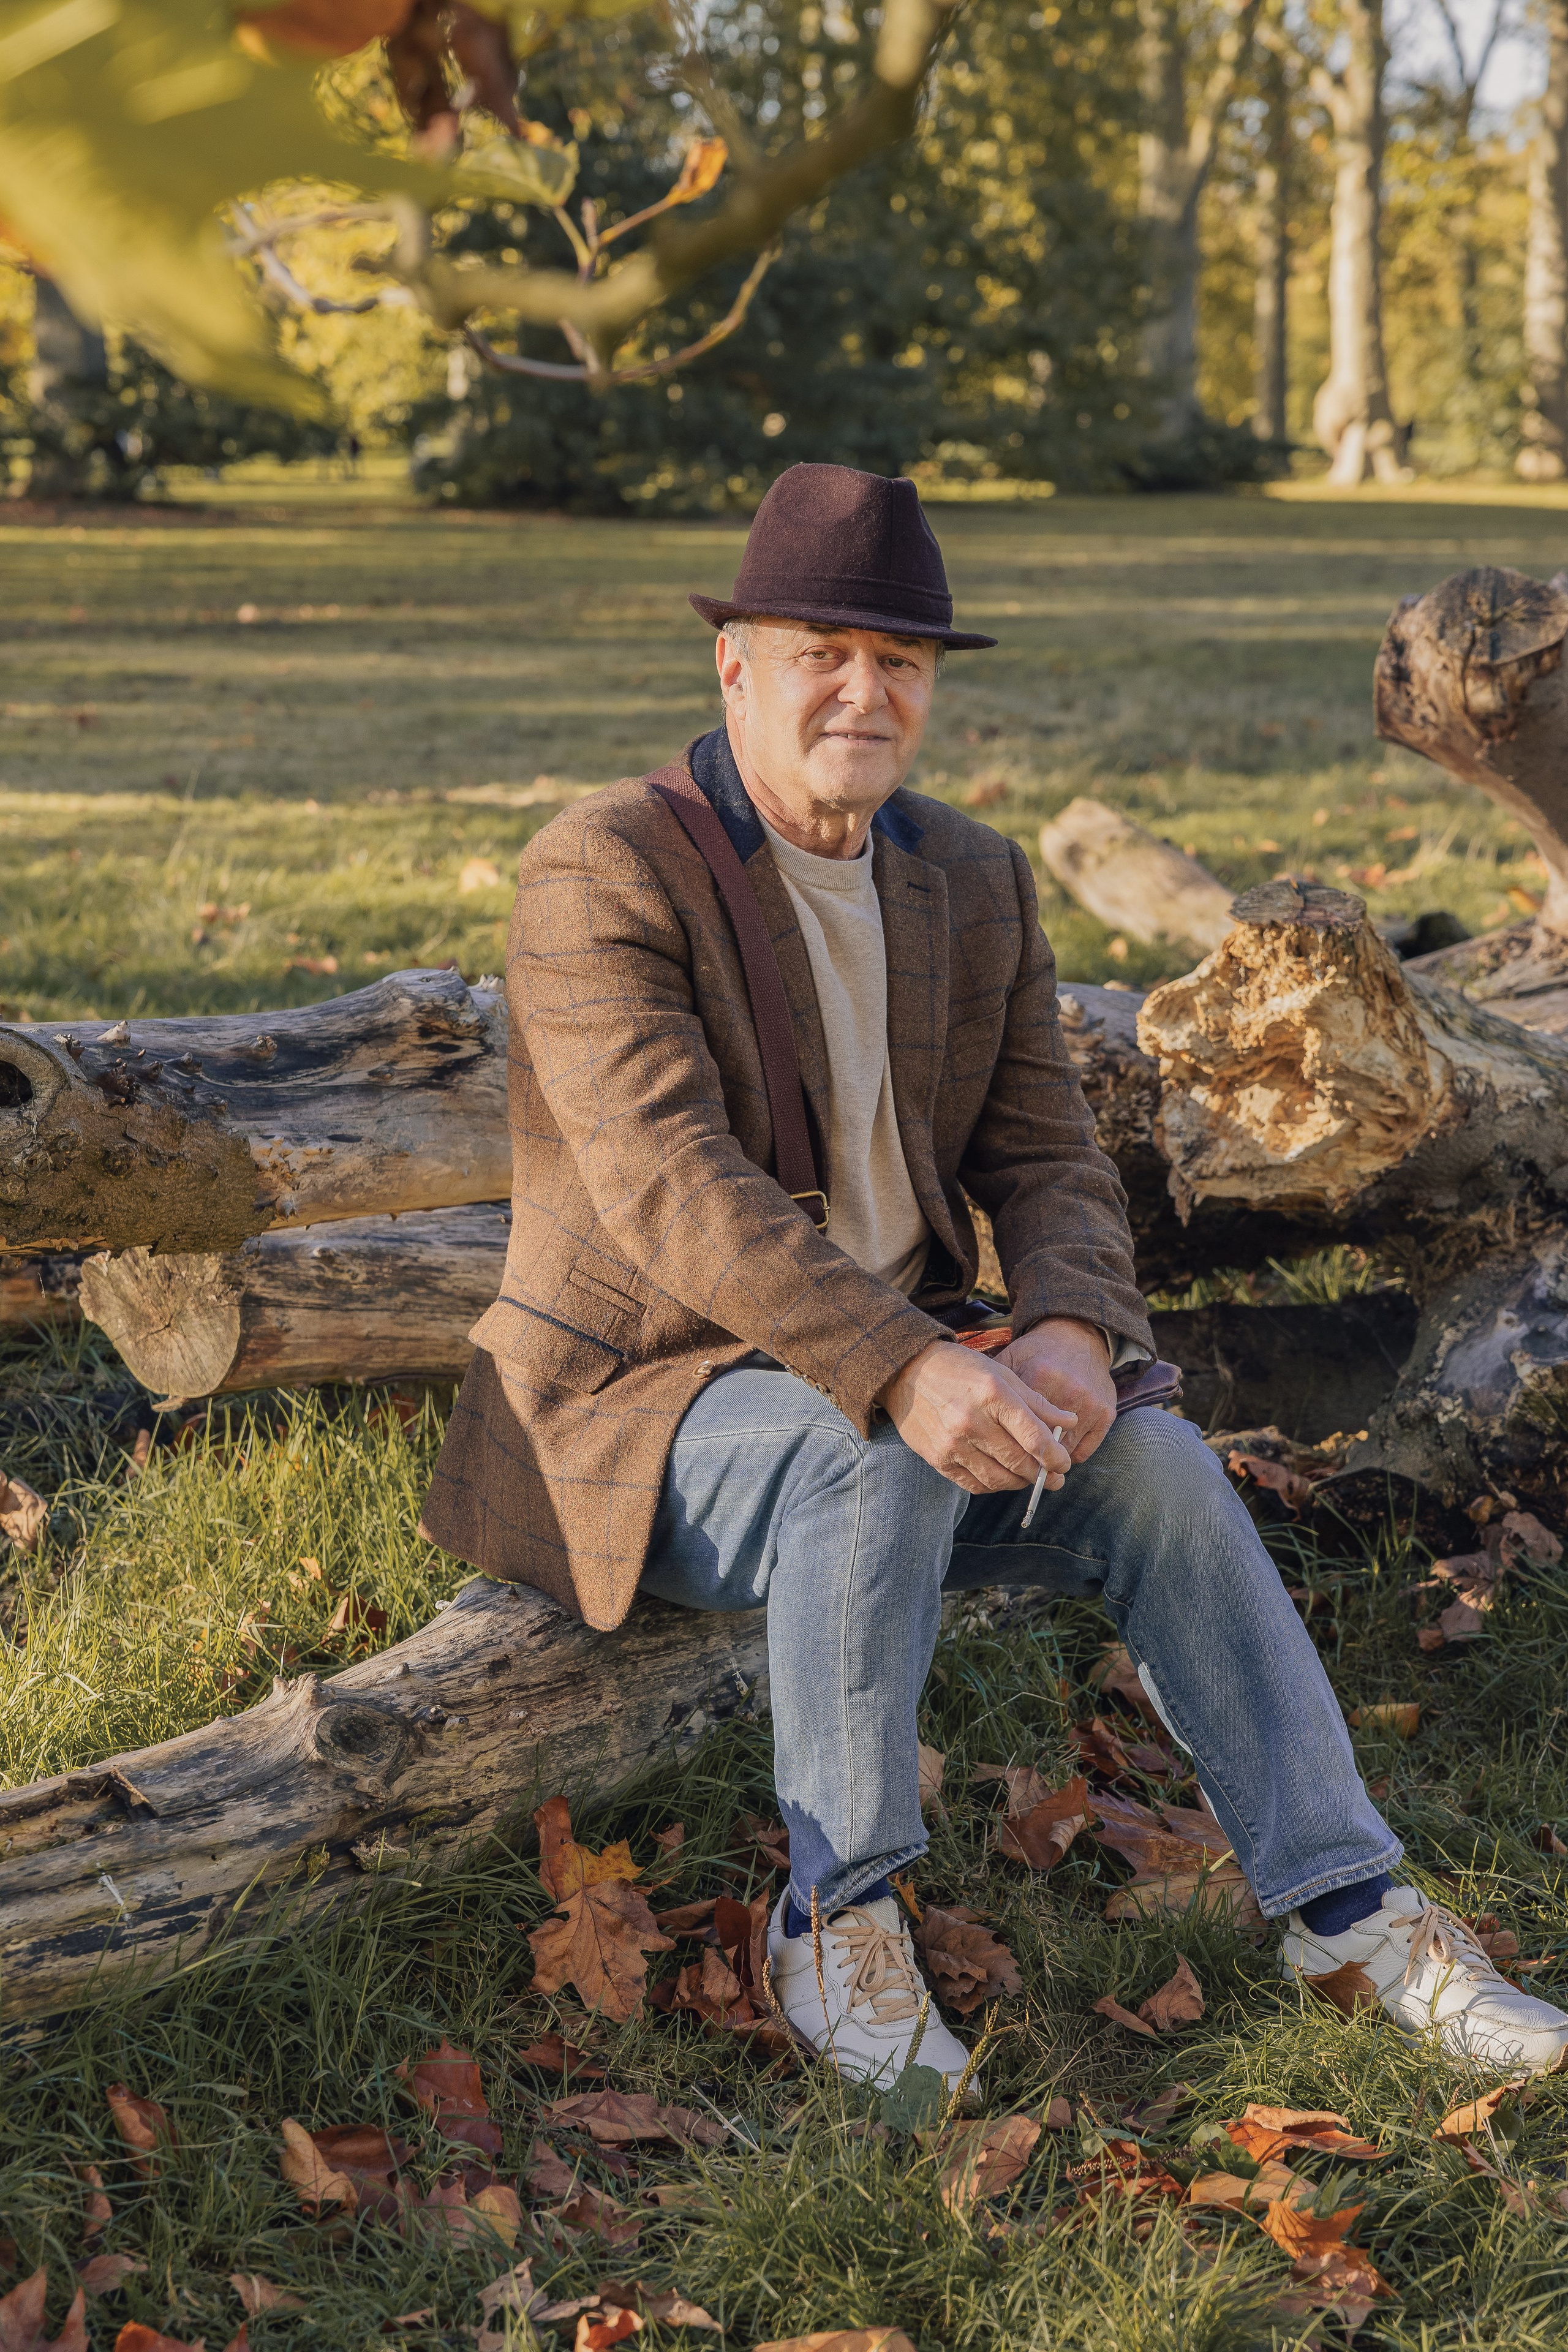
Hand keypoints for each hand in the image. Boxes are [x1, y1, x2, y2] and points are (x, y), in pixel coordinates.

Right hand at [877, 1340, 1075, 1495]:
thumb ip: (1036, 1402)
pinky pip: (974, 1485)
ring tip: (1029, 1478)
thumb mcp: (1001, 1374)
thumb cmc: (959, 1369)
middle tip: (1054, 1477)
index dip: (1056, 1457)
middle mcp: (972, 1421)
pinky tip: (1002, 1477)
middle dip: (1043, 1475)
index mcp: (993, 1394)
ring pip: (999, 1479)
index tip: (1064, 1464)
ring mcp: (952, 1443)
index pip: (1035, 1438)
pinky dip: (993, 1486)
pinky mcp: (937, 1458)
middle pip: (1019, 1463)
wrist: (905, 1371)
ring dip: (1020, 1483)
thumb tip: (1070, 1421)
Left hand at [996, 1317, 1116, 1463]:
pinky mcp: (1107, 1414)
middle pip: (1043, 1442)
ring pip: (1064, 1452)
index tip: (998, 1452)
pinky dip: (1070, 1456)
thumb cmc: (1038, 1352)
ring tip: (1035, 1460)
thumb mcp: (1012, 1359)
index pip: (1021, 1424)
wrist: (1078, 1336)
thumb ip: (994, 1387)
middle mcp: (1068, 1391)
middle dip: (1028, 1459)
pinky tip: (1056, 1451)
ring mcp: (1090, 1404)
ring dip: (1049, 1460)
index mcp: (1040, 1376)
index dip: (1008, 1442)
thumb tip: (969, 1414)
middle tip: (1016, 1466)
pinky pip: (1085, 1451)